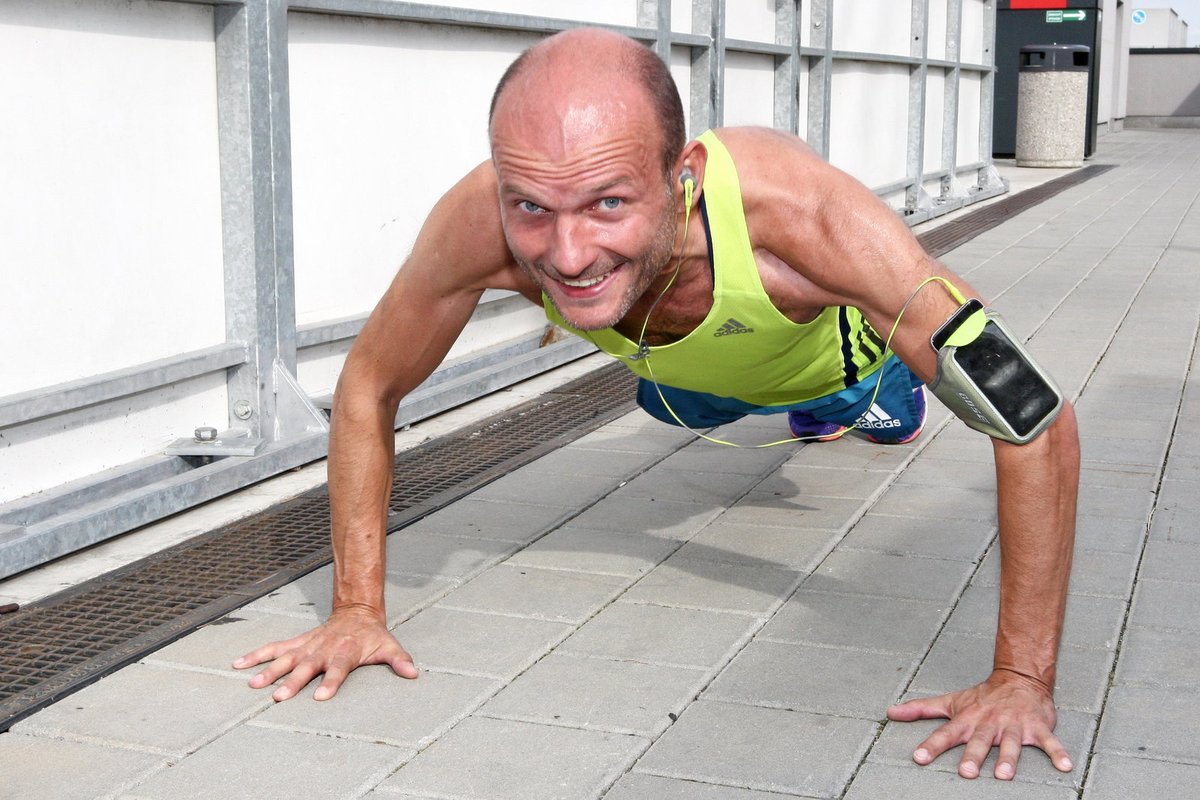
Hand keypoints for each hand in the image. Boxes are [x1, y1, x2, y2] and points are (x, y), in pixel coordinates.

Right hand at [232, 606, 417, 700]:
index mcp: (346, 652)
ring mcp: (308, 646)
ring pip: (286, 658)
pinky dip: (256, 655)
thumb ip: (399, 660)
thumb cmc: (372, 635)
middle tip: (279, 697)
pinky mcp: (297, 642)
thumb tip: (413, 673)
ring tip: (252, 684)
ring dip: (269, 670)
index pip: (338, 669)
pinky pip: (274, 648)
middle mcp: (323, 649)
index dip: (331, 682)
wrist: (356, 611)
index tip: (321, 697)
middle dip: (293, 682)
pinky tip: (238, 665)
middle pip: (307, 667)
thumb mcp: (389, 646)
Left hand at [886, 669, 1072, 779]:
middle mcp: (989, 723)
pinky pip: (1049, 742)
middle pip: (979, 741)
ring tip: (1004, 775)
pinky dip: (1058, 753)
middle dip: (973, 756)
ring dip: (1009, 759)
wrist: (1019, 679)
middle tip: (966, 773)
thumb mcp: (950, 702)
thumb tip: (891, 712)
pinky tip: (1066, 767)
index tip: (919, 757)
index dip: (932, 745)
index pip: (946, 733)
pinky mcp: (1037, 727)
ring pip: (1011, 744)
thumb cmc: (981, 698)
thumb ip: (921, 709)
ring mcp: (1014, 725)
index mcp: (967, 719)